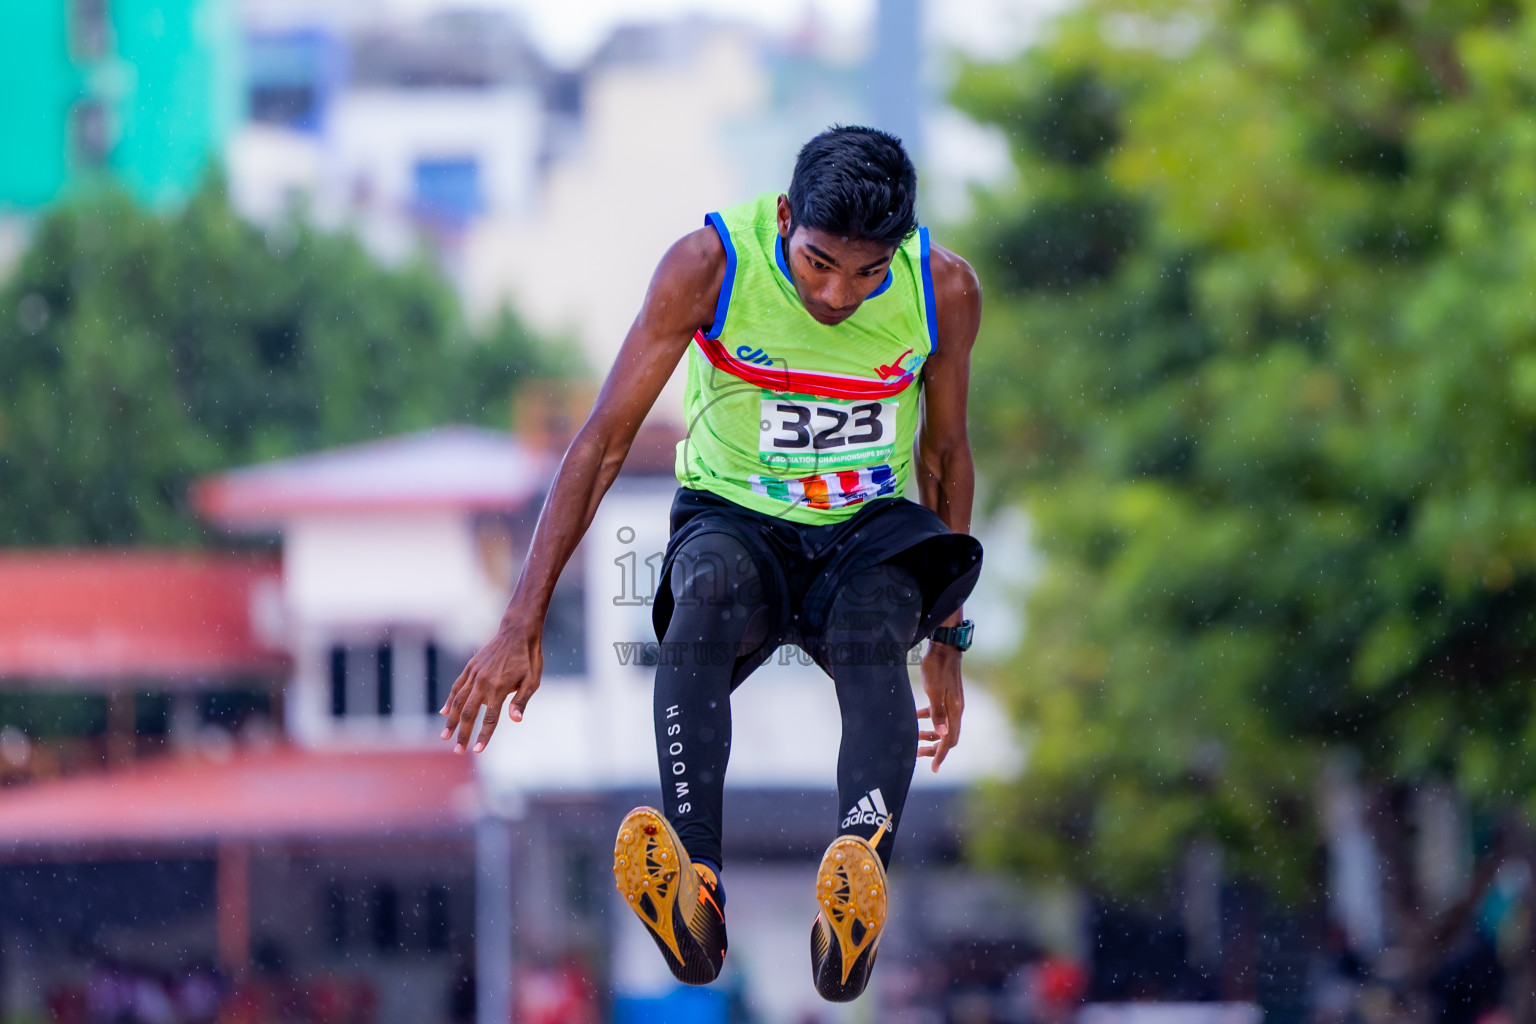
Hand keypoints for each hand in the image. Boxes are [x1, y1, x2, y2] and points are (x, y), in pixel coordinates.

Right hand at [439, 617, 543, 753]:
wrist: (517, 632)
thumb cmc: (528, 658)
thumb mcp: (532, 680)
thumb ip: (521, 701)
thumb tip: (515, 720)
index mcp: (500, 688)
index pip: (490, 719)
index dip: (484, 736)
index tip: (478, 750)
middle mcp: (483, 683)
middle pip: (470, 714)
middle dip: (463, 734)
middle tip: (458, 750)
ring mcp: (474, 675)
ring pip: (459, 701)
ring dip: (452, 720)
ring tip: (445, 736)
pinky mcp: (470, 668)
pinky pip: (457, 686)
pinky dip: (450, 700)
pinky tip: (445, 712)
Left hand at [917, 642, 963, 771]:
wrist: (945, 647)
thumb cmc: (937, 668)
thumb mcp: (934, 690)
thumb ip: (937, 713)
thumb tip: (942, 735)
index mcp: (954, 711)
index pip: (949, 740)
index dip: (941, 755)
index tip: (934, 769)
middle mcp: (956, 710)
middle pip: (947, 737)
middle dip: (933, 749)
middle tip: (917, 754)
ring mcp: (952, 703)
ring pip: (942, 727)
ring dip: (929, 734)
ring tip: (913, 737)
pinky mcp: (947, 696)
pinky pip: (939, 714)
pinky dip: (928, 720)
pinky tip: (915, 717)